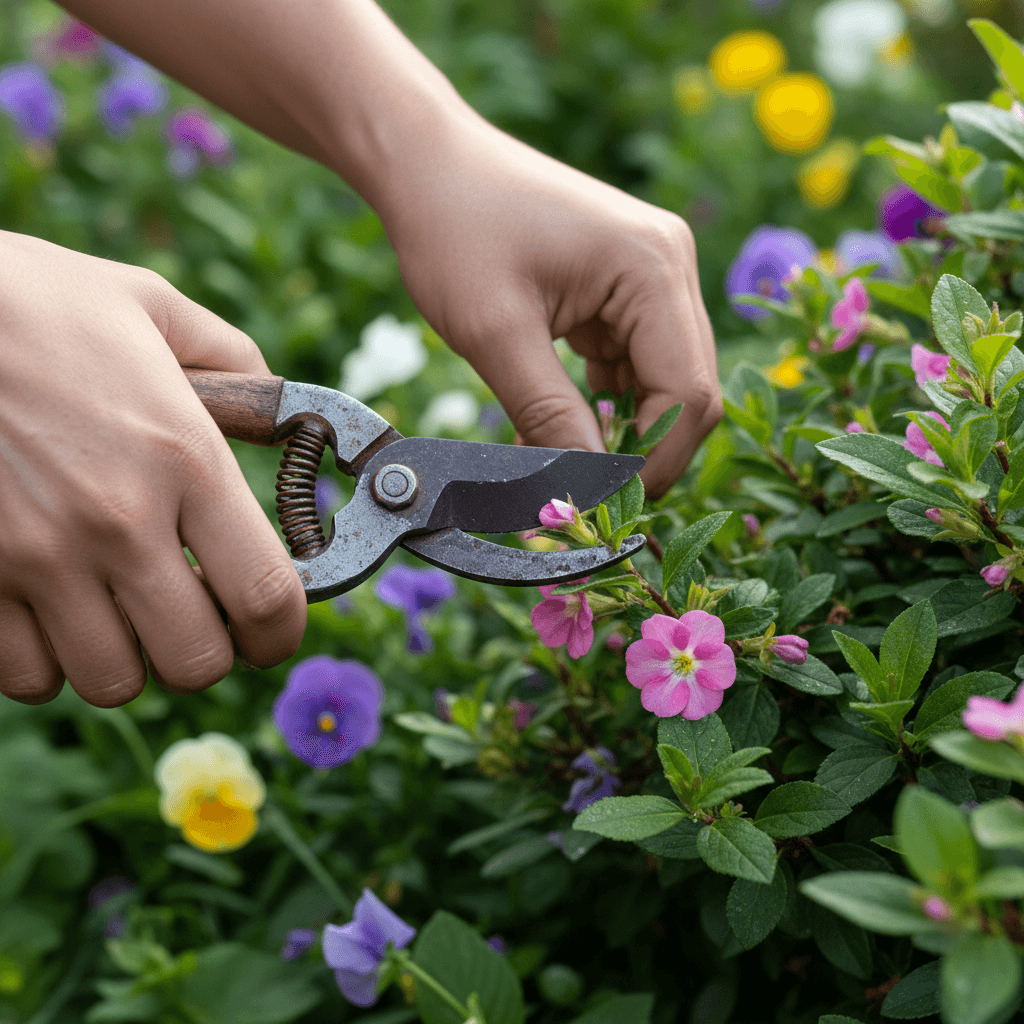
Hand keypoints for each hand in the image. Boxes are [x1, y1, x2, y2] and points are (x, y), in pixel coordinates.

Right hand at [0, 231, 305, 707]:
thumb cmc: (28, 300)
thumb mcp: (149, 306)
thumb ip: (232, 359)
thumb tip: (279, 403)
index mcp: (184, 458)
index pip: (266, 597)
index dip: (280, 632)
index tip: (271, 630)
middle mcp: (116, 521)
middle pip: (195, 662)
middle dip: (204, 650)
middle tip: (190, 616)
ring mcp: (35, 557)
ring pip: (110, 681)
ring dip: (126, 658)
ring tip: (116, 611)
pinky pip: (25, 674)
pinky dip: (46, 659)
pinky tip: (48, 610)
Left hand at [379, 115, 721, 498]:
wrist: (426, 162)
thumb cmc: (453, 228)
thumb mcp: (496, 333)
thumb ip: (548, 416)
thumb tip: (585, 492)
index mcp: (653, 267)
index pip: (687, 394)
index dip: (651, 462)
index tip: (597, 507)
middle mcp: (669, 266)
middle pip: (686, 392)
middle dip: (638, 453)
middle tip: (578, 497)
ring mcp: (651, 275)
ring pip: (661, 385)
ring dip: (617, 433)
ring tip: (554, 462)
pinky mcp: (623, 289)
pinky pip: (631, 365)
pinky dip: (601, 406)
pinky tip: (554, 429)